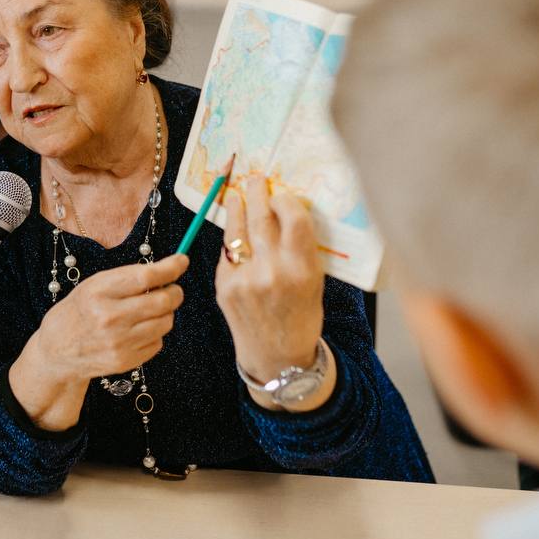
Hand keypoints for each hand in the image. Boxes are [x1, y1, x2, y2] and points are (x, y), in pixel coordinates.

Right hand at [32, 254, 187, 385]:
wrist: (56, 351)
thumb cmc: (79, 311)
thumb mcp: (94, 285)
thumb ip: (128, 278)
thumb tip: (169, 270)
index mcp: (99, 291)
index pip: (146, 276)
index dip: (171, 267)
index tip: (182, 261)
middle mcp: (109, 317)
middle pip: (162, 301)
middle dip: (175, 292)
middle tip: (173, 289)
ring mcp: (119, 342)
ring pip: (165, 322)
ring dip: (166, 313)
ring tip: (150, 311)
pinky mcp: (126, 361)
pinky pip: (158, 342)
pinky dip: (155, 333)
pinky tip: (138, 330)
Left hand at [216, 176, 326, 385]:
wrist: (278, 359)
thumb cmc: (302, 316)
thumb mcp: (314, 282)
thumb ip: (300, 248)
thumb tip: (287, 209)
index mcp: (303, 270)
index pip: (293, 218)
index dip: (285, 200)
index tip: (282, 194)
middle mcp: (273, 272)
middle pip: (261, 218)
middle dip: (257, 193)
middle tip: (255, 179)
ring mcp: (245, 280)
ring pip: (238, 231)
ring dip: (237, 208)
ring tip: (238, 195)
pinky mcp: (225, 287)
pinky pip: (228, 253)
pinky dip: (232, 239)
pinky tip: (234, 229)